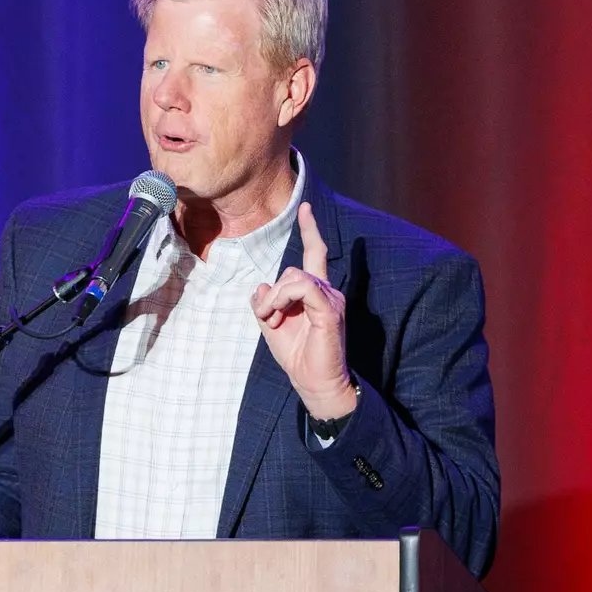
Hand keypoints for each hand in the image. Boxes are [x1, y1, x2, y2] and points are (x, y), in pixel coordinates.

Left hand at [251, 203, 356, 419]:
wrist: (314, 383)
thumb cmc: (297, 357)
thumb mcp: (270, 326)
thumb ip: (264, 303)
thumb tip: (261, 286)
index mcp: (315, 293)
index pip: (314, 254)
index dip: (310, 230)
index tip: (305, 207)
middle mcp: (327, 292)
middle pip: (291, 270)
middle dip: (271, 293)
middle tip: (266, 318)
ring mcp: (331, 299)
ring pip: (294, 277)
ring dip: (275, 298)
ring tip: (271, 320)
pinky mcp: (330, 310)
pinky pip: (303, 287)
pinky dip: (283, 298)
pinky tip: (278, 315)